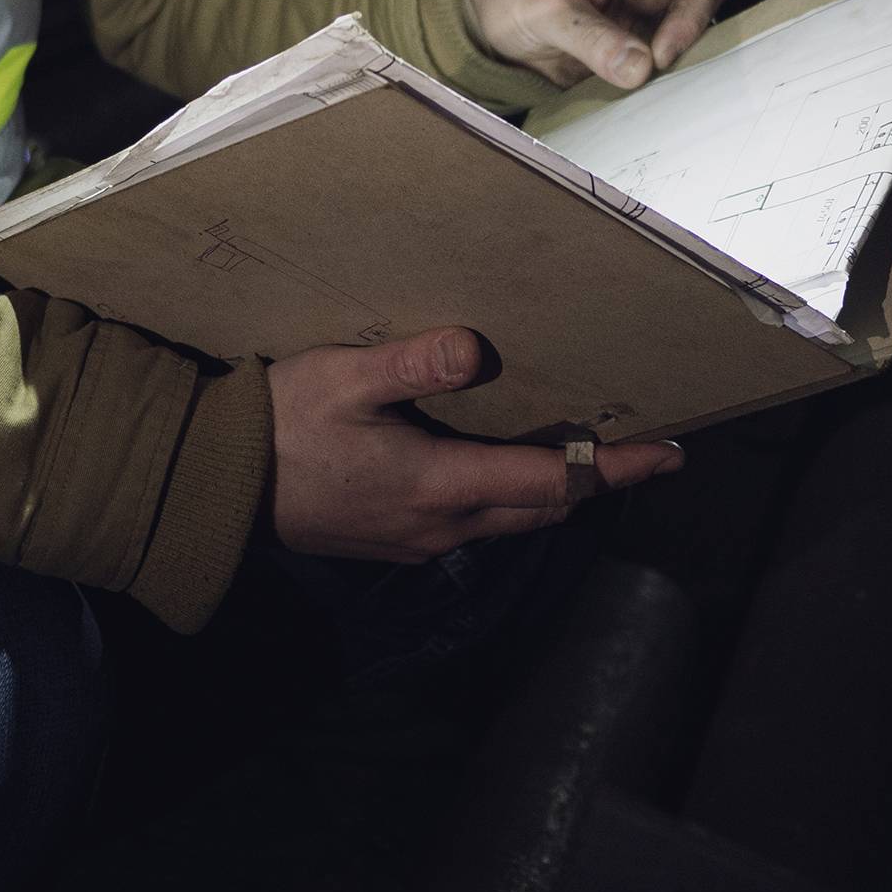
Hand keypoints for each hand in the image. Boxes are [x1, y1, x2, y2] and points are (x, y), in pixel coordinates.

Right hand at [267, 326, 685, 561]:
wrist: (220, 488)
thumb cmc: (281, 425)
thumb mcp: (344, 379)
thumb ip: (412, 365)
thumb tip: (478, 350)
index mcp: (441, 485)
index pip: (552, 481)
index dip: (615, 469)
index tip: (670, 455)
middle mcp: (443, 525)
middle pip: (542, 509)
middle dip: (597, 483)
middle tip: (644, 454)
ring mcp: (420, 541)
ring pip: (510, 520)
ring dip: (554, 493)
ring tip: (588, 458)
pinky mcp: (398, 540)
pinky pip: (477, 522)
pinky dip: (510, 496)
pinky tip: (507, 466)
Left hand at [466, 0, 731, 92]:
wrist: (483, 3)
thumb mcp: (544, 7)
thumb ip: (590, 37)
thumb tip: (641, 69)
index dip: (693, 15)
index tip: (662, 55)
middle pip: (704, 20)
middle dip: (692, 54)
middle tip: (662, 86)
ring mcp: (644, 29)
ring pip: (685, 56)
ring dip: (672, 82)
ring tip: (649, 108)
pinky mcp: (629, 61)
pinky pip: (654, 82)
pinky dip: (649, 99)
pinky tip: (632, 117)